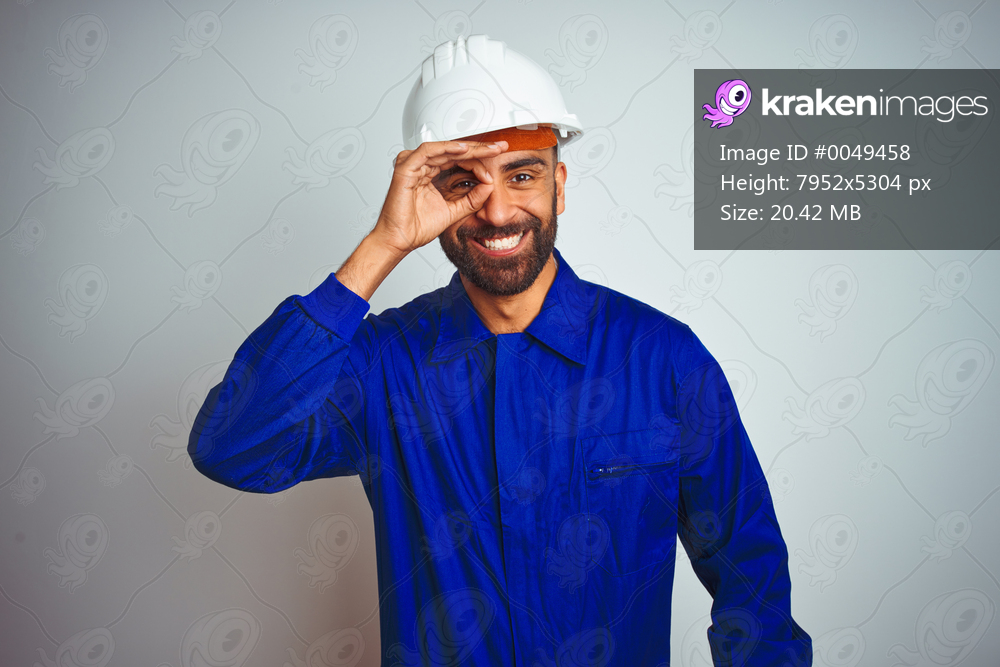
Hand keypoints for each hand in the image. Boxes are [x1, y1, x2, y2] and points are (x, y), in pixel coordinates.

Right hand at [372, 141, 506, 254]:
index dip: (480, 159)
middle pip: (454, 152)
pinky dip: (446, 149)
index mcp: (431, 174)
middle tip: (499, 147)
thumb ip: (472, 199)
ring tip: (487, 150)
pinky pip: (428, 152)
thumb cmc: (417, 227)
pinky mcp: (406, 168)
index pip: (459, 159)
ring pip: (445, 149)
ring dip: (468, 149)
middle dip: (479, 149)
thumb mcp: (454, 211)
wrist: (400, 239)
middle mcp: (422, 166)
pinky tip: (463, 150)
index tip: (497, 162)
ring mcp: (413, 165)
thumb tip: (490, 186)